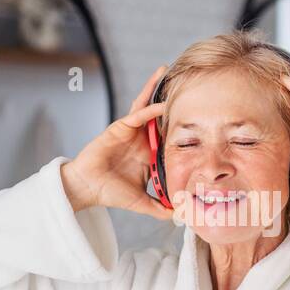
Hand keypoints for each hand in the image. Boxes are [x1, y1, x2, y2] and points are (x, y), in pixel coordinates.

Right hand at [60, 65, 172, 219]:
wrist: (87, 189)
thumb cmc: (110, 192)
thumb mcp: (142, 202)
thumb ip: (160, 208)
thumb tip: (179, 217)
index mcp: (149, 153)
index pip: (169, 136)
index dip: (184, 125)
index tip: (201, 116)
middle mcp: (141, 138)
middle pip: (159, 114)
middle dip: (170, 97)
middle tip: (187, 82)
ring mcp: (131, 131)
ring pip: (147, 106)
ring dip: (156, 90)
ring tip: (166, 72)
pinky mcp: (119, 127)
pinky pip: (137, 115)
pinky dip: (149, 108)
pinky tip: (162, 103)